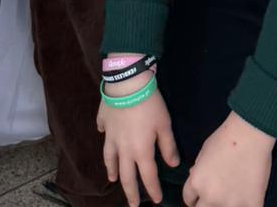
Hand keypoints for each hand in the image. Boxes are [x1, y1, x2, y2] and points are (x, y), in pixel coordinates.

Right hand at [98, 74, 178, 206]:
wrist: (127, 83)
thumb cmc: (150, 104)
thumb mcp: (164, 125)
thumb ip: (168, 146)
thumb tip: (173, 164)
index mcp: (141, 151)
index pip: (148, 176)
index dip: (152, 189)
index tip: (156, 200)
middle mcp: (124, 149)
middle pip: (126, 175)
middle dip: (130, 192)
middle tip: (132, 204)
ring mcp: (111, 136)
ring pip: (110, 159)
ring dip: (112, 171)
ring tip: (112, 179)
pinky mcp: (104, 122)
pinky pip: (103, 133)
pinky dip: (105, 139)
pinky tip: (104, 139)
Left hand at [182, 111, 273, 206]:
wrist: (251, 133)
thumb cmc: (226, 137)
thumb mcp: (204, 151)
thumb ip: (198, 170)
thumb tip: (195, 180)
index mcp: (197, 183)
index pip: (188, 199)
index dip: (194, 196)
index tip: (200, 194)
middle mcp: (210, 197)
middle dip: (205, 204)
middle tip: (214, 195)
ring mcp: (231, 204)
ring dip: (223, 205)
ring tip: (230, 195)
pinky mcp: (250, 206)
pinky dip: (244, 205)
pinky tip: (246, 196)